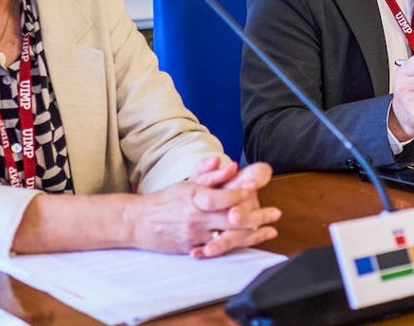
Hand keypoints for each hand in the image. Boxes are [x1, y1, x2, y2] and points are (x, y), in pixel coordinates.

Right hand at [129, 157, 280, 257]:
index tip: (257, 190)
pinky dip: (234, 245)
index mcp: (195, 197)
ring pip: (228, 237)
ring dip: (251, 234)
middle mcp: (196, 218)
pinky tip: (249, 242)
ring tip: (269, 231)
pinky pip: (217, 249)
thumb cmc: (165, 200)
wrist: (137, 223)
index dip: (242, 194)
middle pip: (232, 219)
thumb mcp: (186, 183)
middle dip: (257, 216)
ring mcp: (195, 235)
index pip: (223, 197)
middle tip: (275, 213)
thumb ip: (208, 173)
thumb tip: (228, 164)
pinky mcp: (192, 249)